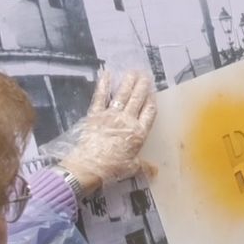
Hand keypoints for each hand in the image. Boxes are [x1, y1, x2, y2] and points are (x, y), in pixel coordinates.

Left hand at [52, 70, 157, 193]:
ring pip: (122, 95)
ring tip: (133, 72)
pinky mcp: (95, 114)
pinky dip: (104, 85)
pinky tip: (107, 74)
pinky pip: (100, 97)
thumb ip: (144, 166)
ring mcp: (110, 115)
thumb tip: (155, 171)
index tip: (153, 91)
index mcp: (138, 133)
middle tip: (145, 74)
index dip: (151, 100)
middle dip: (142, 86)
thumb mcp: (132, 169)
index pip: (149, 112)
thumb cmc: (112, 168)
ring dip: (128, 82)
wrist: (88, 166)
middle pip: (137, 99)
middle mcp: (127, 120)